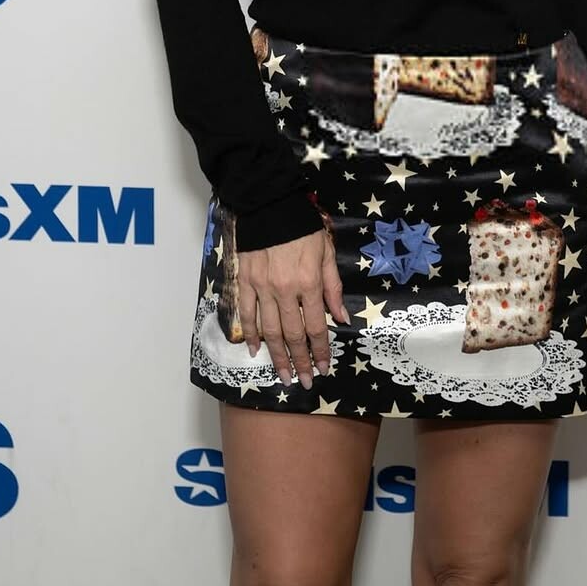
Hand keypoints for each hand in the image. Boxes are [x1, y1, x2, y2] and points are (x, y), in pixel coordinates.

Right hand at [237, 227, 348, 388]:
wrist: (270, 204)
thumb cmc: (303, 227)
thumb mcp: (326, 253)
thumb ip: (333, 287)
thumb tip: (341, 319)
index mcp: (309, 283)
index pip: (317, 326)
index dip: (321, 350)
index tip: (323, 368)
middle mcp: (285, 290)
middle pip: (293, 334)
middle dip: (299, 360)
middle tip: (302, 381)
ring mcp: (262, 288)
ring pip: (269, 330)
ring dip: (276, 356)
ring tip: (282, 375)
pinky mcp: (244, 281)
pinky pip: (246, 314)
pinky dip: (249, 334)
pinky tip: (254, 349)